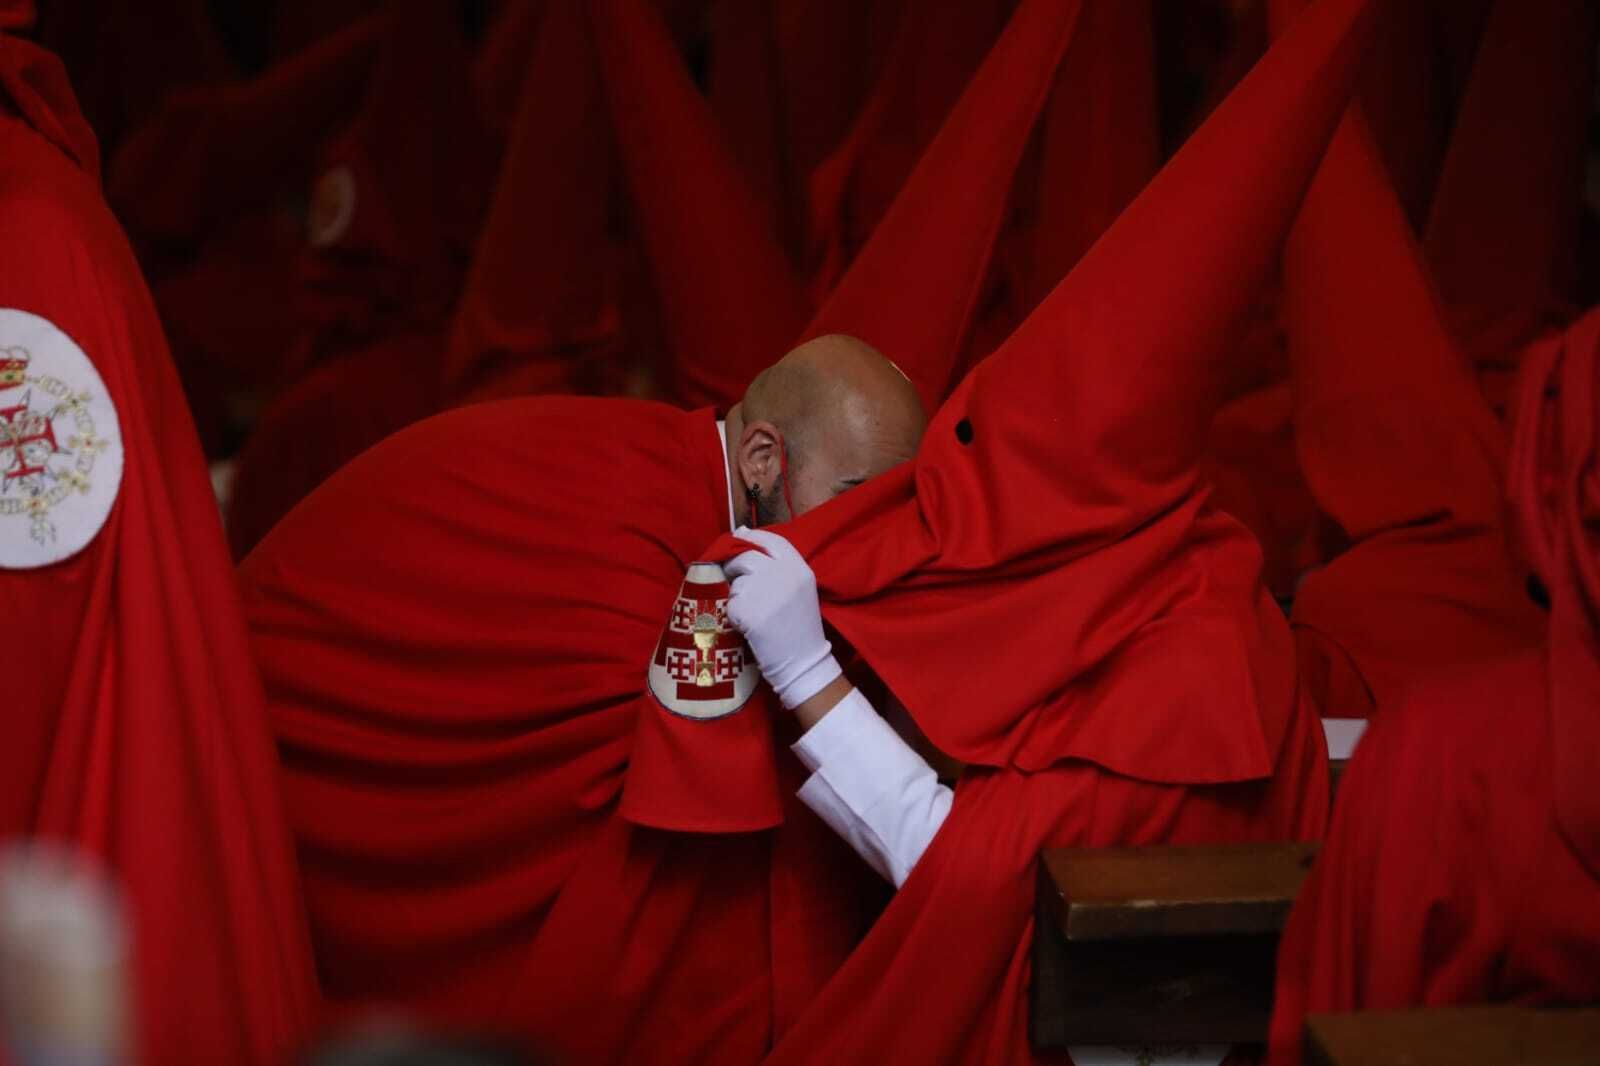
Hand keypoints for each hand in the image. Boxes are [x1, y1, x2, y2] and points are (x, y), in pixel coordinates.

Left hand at [724, 527, 841, 709]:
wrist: (803, 663)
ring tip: (754, 613)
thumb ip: (775, 562)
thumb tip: (740, 531)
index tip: (740, 543)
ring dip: (737, 595)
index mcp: (799, 568)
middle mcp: (783, 575)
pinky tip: (750, 627)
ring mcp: (765, 593)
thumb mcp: (798, 588)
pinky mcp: (748, 611)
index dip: (752, 539)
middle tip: (737, 584)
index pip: (771, 540)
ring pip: (736, 582)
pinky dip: (734, 615)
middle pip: (746, 557)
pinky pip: (730, 605)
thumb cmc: (799, 626)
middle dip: (735, 568)